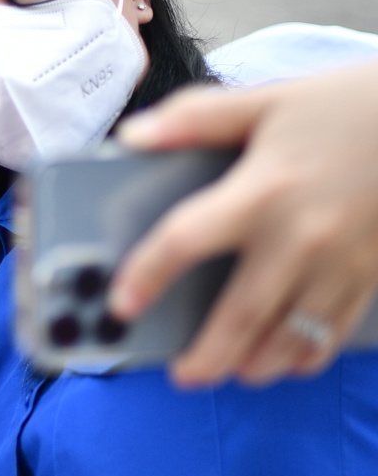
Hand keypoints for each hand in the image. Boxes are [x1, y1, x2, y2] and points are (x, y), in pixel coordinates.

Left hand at [109, 61, 377, 386]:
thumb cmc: (345, 106)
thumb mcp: (267, 100)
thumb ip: (196, 118)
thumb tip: (132, 134)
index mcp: (262, 190)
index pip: (187, 240)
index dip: (148, 274)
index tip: (121, 303)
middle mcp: (298, 236)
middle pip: (242, 314)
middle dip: (207, 356)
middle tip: (182, 375)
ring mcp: (339, 263)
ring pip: (291, 337)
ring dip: (256, 364)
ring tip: (229, 372)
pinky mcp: (370, 275)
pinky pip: (333, 332)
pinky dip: (306, 356)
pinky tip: (286, 361)